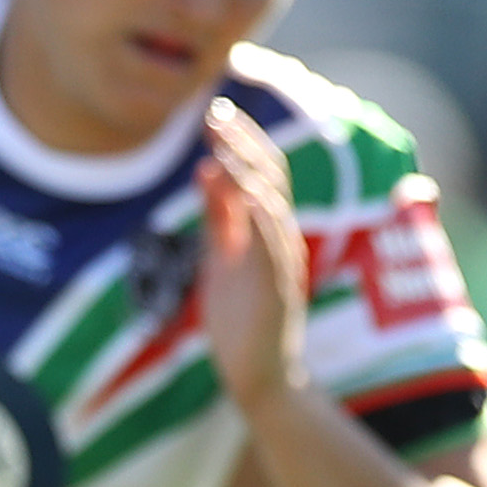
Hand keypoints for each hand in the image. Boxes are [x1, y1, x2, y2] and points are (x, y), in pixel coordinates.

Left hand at [196, 97, 308, 418]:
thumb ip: (218, 216)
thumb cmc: (241, 317)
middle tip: (213, 112)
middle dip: (241, 142)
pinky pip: (271, 248)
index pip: (258, 171)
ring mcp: (280, 262)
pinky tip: (246, 195)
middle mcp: (279, 238)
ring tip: (223, 145)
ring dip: (247, 173)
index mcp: (265, 229)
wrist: (258, 375)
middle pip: (267, 177)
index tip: (211, 112)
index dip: (237, 139)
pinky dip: (260, 218)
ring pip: (271, 206)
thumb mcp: (221, 256)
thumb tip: (205, 170)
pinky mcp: (276, 289)